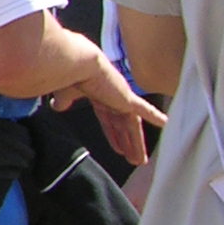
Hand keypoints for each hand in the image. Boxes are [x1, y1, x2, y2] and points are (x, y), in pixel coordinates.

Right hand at [49, 52, 164, 172]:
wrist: (78, 63)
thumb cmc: (70, 74)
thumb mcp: (65, 94)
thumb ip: (64, 101)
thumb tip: (57, 106)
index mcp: (99, 97)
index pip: (109, 120)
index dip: (114, 135)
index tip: (118, 148)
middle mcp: (113, 98)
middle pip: (123, 126)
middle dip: (128, 143)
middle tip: (135, 159)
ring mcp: (121, 98)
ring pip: (132, 125)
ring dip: (136, 143)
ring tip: (140, 161)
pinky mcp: (127, 98)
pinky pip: (144, 109)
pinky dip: (154, 116)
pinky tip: (166, 123)